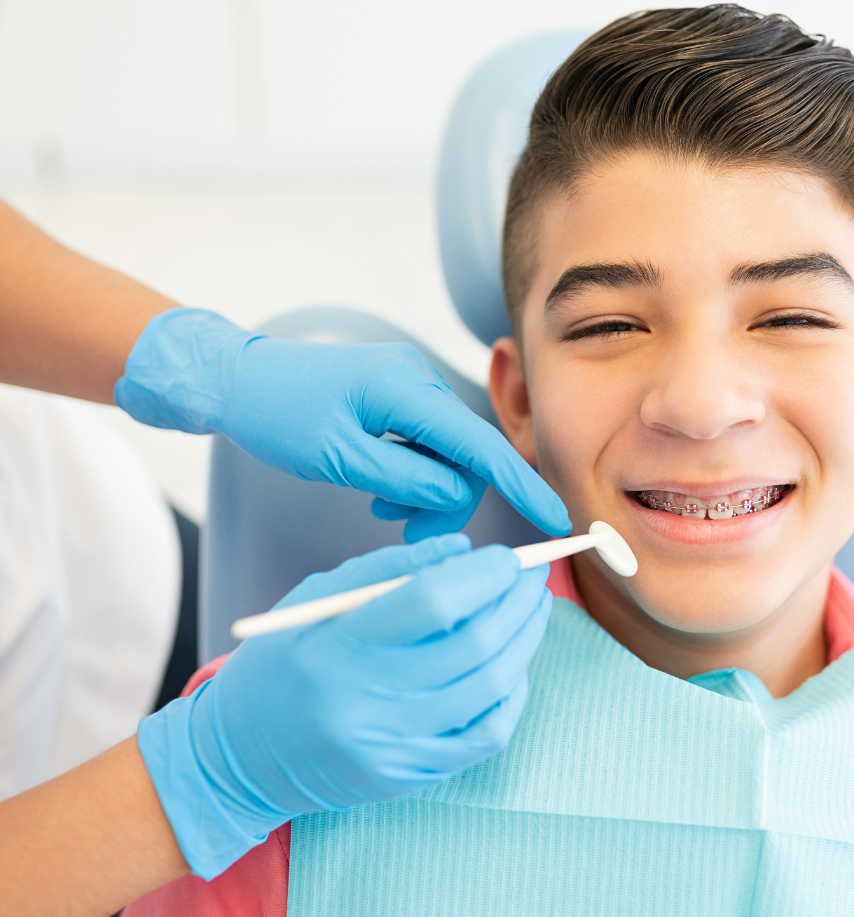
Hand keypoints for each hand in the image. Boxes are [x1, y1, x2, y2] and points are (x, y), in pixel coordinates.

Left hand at [114, 308, 569, 539]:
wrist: (235, 378)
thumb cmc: (276, 415)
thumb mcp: (338, 459)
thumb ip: (405, 478)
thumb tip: (455, 494)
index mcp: (405, 390)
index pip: (480, 445)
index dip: (520, 485)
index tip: (555, 519)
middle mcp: (417, 380)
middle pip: (466, 454)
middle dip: (449, 500)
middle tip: (411, 538)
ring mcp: (408, 384)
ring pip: (446, 452)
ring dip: (427, 491)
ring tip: (385, 511)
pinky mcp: (397, 393)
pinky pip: (426, 440)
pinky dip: (414, 473)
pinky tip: (383, 490)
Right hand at [136, 535, 550, 878]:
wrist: (243, 756)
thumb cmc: (281, 662)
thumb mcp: (316, 600)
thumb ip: (388, 569)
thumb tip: (464, 550)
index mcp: (337, 647)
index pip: (433, 603)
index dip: (484, 575)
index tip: (508, 557)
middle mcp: (367, 702)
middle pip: (473, 644)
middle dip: (517, 602)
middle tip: (533, 576)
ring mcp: (394, 746)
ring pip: (491, 687)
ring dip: (526, 641)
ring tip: (533, 610)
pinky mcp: (411, 776)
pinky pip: (487, 735)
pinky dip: (512, 694)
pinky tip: (513, 665)